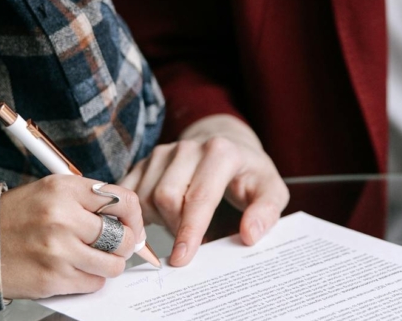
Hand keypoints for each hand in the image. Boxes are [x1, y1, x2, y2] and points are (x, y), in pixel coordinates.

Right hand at [0, 174, 144, 298]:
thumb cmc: (20, 214)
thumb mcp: (54, 190)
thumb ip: (89, 199)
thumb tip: (126, 219)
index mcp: (66, 189)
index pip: (123, 200)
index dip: (134, 217)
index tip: (132, 225)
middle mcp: (63, 217)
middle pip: (121, 237)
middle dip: (125, 244)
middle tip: (116, 245)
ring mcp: (58, 250)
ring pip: (112, 265)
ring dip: (109, 265)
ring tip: (94, 257)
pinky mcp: (52, 278)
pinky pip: (92, 283)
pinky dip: (90, 279)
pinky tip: (75, 268)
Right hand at [121, 114, 289, 267]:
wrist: (226, 142)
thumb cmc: (248, 172)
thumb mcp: (271, 189)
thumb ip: (266, 212)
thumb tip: (249, 235)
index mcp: (221, 152)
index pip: (200, 196)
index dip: (189, 230)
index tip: (181, 259)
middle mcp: (189, 147)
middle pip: (166, 196)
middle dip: (175, 228)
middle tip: (189, 242)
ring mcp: (165, 151)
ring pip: (145, 195)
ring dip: (158, 221)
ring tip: (179, 226)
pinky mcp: (147, 159)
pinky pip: (130, 190)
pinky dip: (136, 212)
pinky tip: (153, 221)